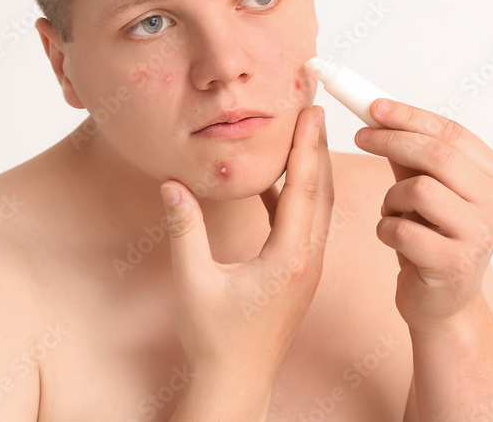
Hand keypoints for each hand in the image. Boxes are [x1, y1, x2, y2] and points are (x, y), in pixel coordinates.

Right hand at [159, 105, 334, 383]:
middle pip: (320, 192)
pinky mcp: (297, 274)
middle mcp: (307, 260)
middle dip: (318, 147)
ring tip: (304, 133)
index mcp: (289, 259)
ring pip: (316, 208)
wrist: (236, 383)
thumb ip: (185, 231)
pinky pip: (302, 224)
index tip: (311, 112)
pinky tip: (274, 180)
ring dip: (312, 169)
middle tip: (315, 108)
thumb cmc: (215, 340)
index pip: (303, 190)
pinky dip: (294, 196)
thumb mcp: (194, 283)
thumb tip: (173, 184)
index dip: (307, 147)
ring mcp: (306, 268)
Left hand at [354, 98, 492, 331]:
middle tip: (360, 137)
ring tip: (393, 211)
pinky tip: (392, 237)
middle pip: (438, 154)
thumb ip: (409, 153)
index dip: (410, 115)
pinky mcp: (454, 264)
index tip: (374, 106)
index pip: (452, 132)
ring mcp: (479, 235)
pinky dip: (386, 227)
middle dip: (391, 140)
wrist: (442, 302)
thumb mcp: (423, 188)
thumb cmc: (431, 237)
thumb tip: (377, 110)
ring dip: (392, 197)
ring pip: (420, 189)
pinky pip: (402, 229)